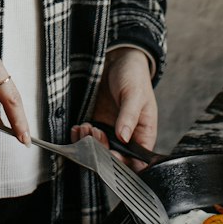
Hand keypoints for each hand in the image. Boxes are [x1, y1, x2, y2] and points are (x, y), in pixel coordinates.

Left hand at [75, 46, 156, 166]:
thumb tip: (123, 137)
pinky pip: (88, 138)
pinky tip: (78, 126)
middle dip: (101, 151)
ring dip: (89, 144)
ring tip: (85, 127)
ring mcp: (111, 132)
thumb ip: (129, 116)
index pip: (136, 162)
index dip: (122, 163)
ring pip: (98, 151)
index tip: (110, 154)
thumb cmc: (134, 76)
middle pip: (114, 159)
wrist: (118, 60)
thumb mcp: (135, 94)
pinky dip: (81, 136)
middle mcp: (127, 139)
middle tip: (94, 133)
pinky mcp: (97, 124)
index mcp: (144, 135)